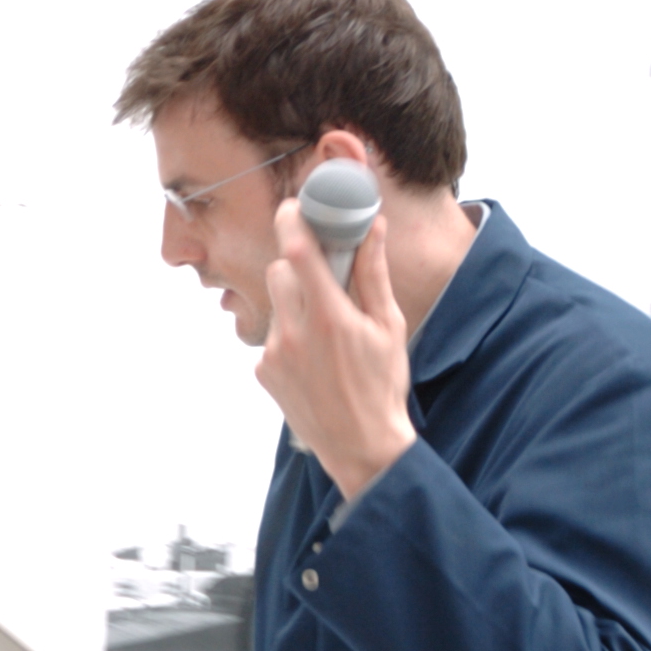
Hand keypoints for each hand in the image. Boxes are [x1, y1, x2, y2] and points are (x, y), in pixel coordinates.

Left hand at [258, 201, 416, 498]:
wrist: (359, 444)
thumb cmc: (382, 385)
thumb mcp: (387, 326)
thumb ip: (372, 273)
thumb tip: (373, 225)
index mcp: (330, 318)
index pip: (299, 253)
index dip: (292, 222)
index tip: (292, 206)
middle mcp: (294, 334)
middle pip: (280, 271)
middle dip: (299, 264)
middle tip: (324, 274)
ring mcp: (273, 354)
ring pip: (276, 303)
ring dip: (296, 301)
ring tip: (326, 329)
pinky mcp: (263, 371)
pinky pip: (272, 334)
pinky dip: (290, 334)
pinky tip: (314, 358)